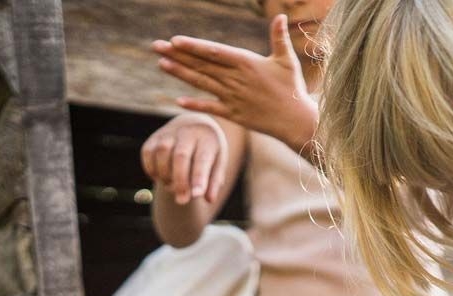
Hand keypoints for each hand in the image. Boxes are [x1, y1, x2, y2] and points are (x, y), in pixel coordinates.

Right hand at [140, 113, 228, 203]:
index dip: (199, 178)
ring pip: (161, 153)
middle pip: (180, 156)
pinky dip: (151, 169)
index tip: (196, 195)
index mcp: (207, 140)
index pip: (202, 160)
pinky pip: (147, 153)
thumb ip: (214, 182)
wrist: (194, 126)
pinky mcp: (154, 137)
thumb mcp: (218, 164)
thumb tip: (209, 200)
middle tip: (182, 200)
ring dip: (165, 175)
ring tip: (172, 185)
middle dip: (180, 181)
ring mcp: (168, 133)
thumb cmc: (208, 152)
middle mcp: (187, 132)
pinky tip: (160, 177)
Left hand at [152, 15, 315, 148]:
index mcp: (246, 63)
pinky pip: (212, 108)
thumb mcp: (287, 60)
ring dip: (181, 74)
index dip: (193, 47)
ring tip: (162, 64)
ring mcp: (234, 98)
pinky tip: (178, 101)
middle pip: (202, 65)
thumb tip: (281, 17)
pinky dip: (196, 104)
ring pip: (202, 83)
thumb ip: (279, 38)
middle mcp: (236, 80)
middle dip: (178, 55)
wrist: (296, 121)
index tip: (175, 41)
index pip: (214, 52)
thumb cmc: (293, 88)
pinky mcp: (235, 115)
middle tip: (157, 47)